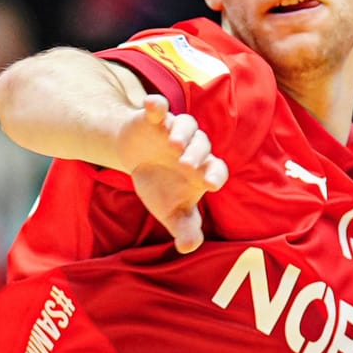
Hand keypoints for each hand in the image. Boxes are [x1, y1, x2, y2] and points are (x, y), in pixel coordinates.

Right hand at [115, 93, 228, 253]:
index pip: (217, 168)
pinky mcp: (154, 118)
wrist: (135, 158)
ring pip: (186, 125)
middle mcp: (193, 146)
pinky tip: (152, 105)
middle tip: (186, 166)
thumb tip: (189, 248)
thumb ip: (183, 227)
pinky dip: (156, 105)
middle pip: (202, 145)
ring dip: (182, 132)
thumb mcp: (169, 210)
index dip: (216, 174)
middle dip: (196, 154)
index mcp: (202, 168)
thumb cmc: (160, 186)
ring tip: (173, 144)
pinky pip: (159, 108)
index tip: (211, 184)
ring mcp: (174, 130)